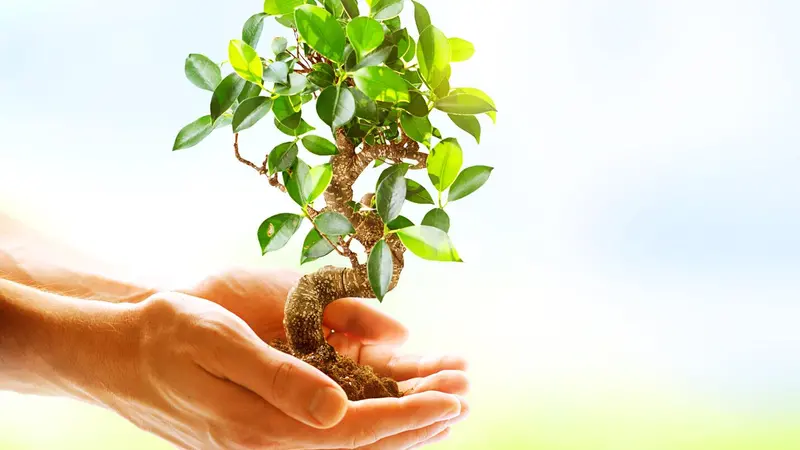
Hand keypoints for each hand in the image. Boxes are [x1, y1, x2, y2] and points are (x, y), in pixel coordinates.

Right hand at [109, 291, 464, 449]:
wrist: (120, 353)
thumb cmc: (168, 336)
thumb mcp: (221, 345)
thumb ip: (280, 381)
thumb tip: (340, 410)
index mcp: (264, 425)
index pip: (356, 429)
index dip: (409, 415)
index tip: (453, 399)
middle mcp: (270, 443)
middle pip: (361, 442)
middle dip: (417, 421)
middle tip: (463, 395)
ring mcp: (265, 441)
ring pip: (348, 440)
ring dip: (398, 422)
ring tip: (441, 400)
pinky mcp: (262, 429)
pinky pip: (328, 432)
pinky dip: (367, 417)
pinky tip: (385, 405)